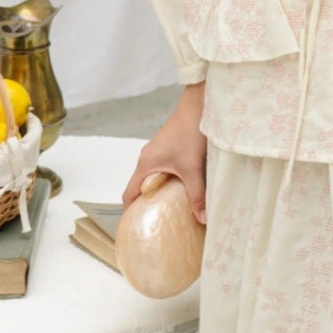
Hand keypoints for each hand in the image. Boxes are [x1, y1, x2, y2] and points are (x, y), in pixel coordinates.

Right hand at [122, 82, 207, 224]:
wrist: (198, 105)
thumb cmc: (190, 133)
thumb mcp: (193, 168)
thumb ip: (197, 195)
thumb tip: (203, 219)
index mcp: (145, 164)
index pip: (129, 194)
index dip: (130, 211)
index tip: (137, 226)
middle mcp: (146, 157)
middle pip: (139, 186)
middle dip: (146, 204)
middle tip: (157, 222)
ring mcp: (156, 151)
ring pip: (151, 177)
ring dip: (157, 192)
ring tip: (170, 209)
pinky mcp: (166, 147)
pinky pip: (160, 169)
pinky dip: (165, 180)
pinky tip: (180, 187)